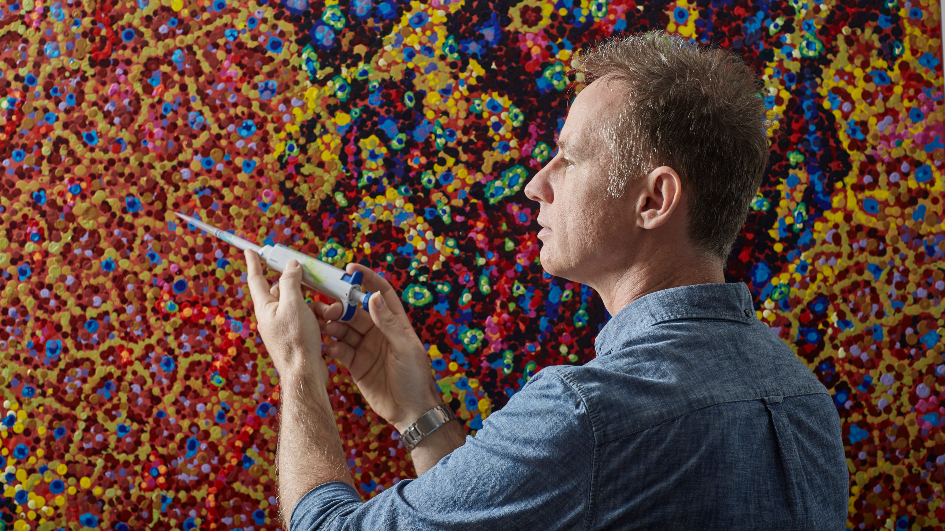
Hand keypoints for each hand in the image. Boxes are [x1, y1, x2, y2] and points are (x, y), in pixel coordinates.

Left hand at [244, 249, 326, 382]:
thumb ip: (291, 282)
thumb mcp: (294, 304)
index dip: (254, 263)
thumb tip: (290, 265)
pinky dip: (317, 316)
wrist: (305, 373)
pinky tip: (328, 322)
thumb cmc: (296, 339)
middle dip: (300, 286)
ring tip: (329, 311)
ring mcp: (283, 327)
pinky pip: (306, 318)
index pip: (256, 279)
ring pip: (299, 305)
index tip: (250, 250)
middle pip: (283, 291)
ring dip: (315, 304)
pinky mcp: (296, 336)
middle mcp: (271, 316)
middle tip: (313, 279)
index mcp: (265, 307)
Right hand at [311, 263, 442, 432]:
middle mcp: (379, 332)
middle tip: (329, 308)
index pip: (380, 293)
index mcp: (395, 323)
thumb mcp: (405, 348)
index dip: (367, 279)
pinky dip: (333, 345)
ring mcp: (366, 348)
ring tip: (324, 325)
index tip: (350, 269)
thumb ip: (388, 324)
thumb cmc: (416, 377)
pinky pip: (341, 349)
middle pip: (356, 311)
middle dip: (342, 306)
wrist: (410, 411)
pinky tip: (330, 345)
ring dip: (334, 325)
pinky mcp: (356, 364)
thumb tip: (373, 296)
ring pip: (345, 329)